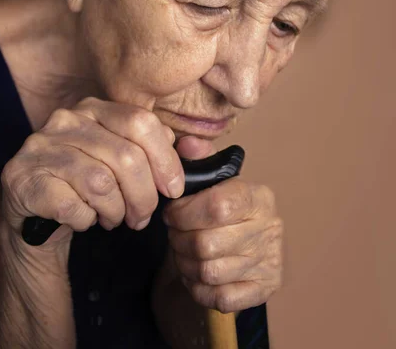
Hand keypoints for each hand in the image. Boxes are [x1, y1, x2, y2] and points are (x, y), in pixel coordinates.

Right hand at [0, 97, 183, 249]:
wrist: (35, 204)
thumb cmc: (86, 180)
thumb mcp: (122, 158)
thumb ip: (156, 149)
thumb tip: (194, 149)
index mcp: (94, 108)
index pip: (141, 122)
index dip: (165, 159)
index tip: (173, 189)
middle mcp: (66, 120)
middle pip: (126, 157)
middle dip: (144, 196)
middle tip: (143, 217)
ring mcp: (41, 147)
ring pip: (101, 183)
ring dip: (116, 211)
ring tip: (114, 218)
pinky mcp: (23, 178)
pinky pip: (73, 206)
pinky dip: (87, 220)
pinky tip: (86, 219)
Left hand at [163, 164, 282, 313]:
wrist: (253, 244)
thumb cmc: (226, 207)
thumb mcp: (215, 178)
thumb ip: (200, 158)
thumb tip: (185, 143)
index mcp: (258, 196)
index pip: (218, 206)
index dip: (185, 213)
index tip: (172, 213)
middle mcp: (270, 229)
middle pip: (207, 244)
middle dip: (179, 241)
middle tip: (174, 235)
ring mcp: (270, 261)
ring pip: (209, 272)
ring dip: (185, 264)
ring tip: (182, 252)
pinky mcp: (265, 289)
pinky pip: (220, 298)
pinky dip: (199, 288)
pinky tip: (196, 273)